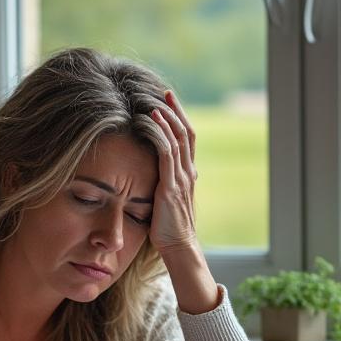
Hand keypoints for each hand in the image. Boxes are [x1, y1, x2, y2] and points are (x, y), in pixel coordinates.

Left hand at [147, 90, 199, 255]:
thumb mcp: (167, 200)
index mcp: (188, 174)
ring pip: (178, 139)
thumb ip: (164, 184)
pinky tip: (151, 120)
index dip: (180, 118)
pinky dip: (160, 133)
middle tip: (165, 92)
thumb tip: (153, 173)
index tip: (169, 101)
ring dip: (167, 118)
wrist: (179, 247)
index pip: (188, 139)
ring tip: (156, 101)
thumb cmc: (168, 228)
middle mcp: (188, 173)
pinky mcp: (171, 187)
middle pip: (186, 132)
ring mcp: (181, 179)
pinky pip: (167, 153)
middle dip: (176, 111)